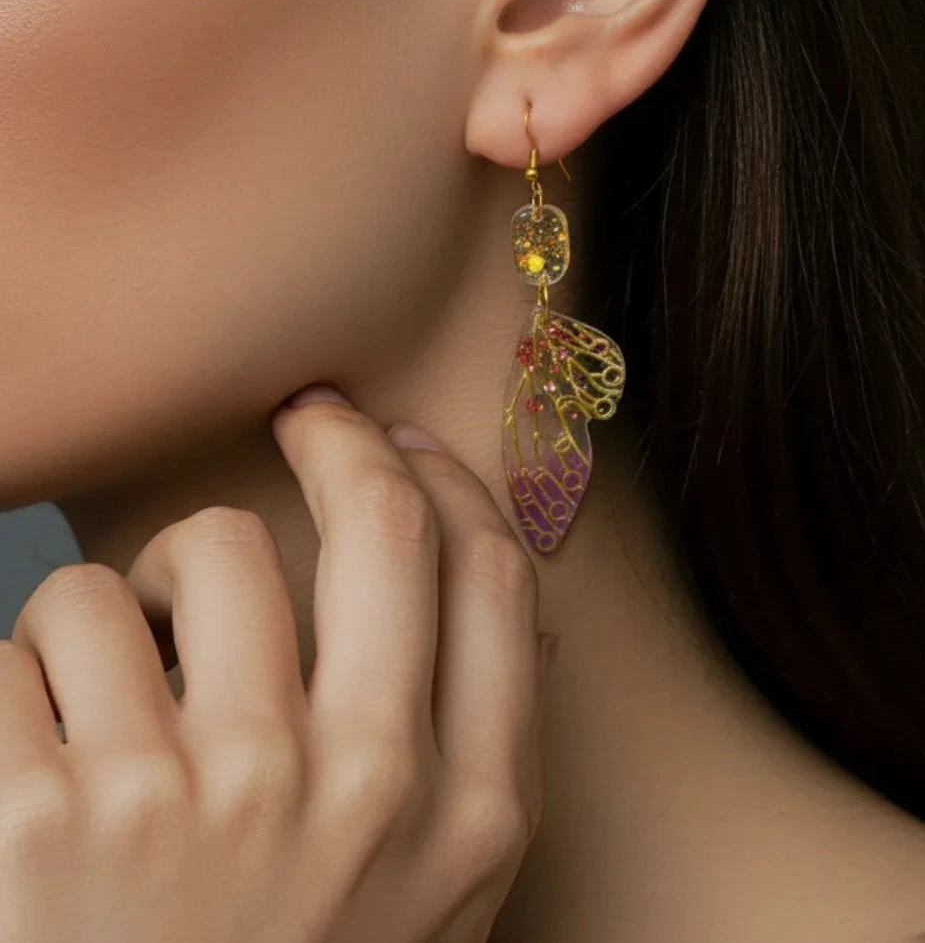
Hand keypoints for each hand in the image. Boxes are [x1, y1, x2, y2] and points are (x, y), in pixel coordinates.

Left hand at [0, 392, 553, 941]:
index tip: (394, 445)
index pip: (486, 575)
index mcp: (461, 818)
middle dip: (332, 442)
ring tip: (120, 674)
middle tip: (298, 422)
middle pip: (367, 524)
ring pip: (178, 561)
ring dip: (139, 595)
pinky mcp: (50, 818)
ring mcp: (204, 799)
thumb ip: (464, 757)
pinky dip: (22, 676)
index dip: (440, 478)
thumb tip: (481, 590)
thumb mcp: (427, 908)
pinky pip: (35, 641)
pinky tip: (33, 753)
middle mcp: (353, 792)